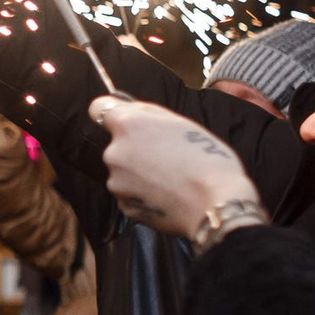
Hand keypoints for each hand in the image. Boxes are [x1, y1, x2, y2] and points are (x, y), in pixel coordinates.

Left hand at [87, 97, 257, 236]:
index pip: (98, 108)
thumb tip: (128, 109)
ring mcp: (116, 182)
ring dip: (140, 173)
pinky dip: (143, 193)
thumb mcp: (181, 122)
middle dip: (135, 148)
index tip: (124, 119)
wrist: (215, 205)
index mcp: (128, 125)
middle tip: (168, 156)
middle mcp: (114, 152)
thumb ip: (148, 113)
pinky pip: (130, 193)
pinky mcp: (124, 206)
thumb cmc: (206, 160)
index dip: (112, 112)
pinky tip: (167, 194)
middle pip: (117, 144)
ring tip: (171, 178)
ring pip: (124, 171)